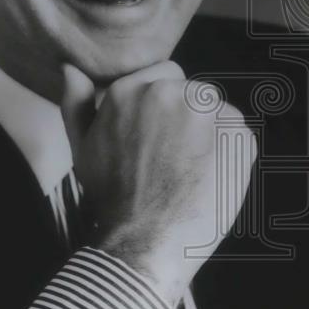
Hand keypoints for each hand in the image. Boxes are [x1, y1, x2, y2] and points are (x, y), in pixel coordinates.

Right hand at [59, 61, 253, 303]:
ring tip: (192, 172)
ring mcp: (208, 111)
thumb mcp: (82, 148)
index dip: (165, 108)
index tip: (160, 137)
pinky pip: (238, 134)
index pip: (166, 75)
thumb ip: (76, 104)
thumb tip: (71, 68)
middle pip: (193, 94)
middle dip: (188, 119)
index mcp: (133, 89)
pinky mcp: (237, 133)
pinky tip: (211, 177)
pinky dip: (231, 152)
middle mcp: (170, 91)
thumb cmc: (112, 198)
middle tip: (174, 160)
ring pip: (217, 113)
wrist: (145, 241)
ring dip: (211, 134)